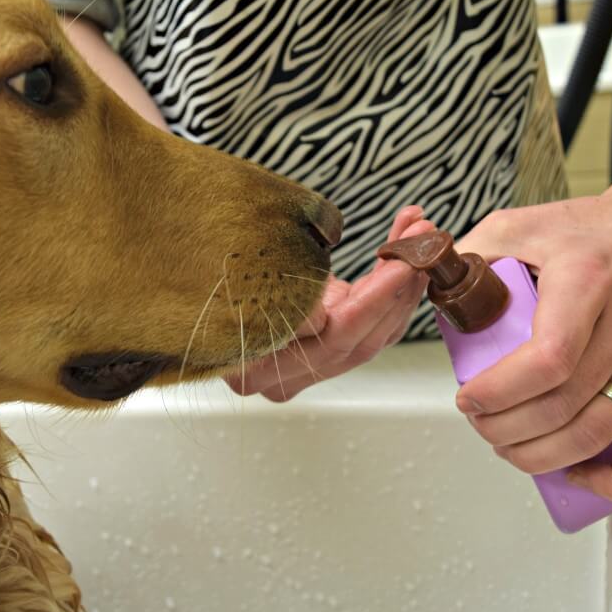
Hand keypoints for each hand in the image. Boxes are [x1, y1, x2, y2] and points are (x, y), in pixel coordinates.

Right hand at [225, 206, 432, 401]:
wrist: (188, 276)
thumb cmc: (205, 277)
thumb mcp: (240, 281)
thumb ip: (287, 306)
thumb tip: (322, 320)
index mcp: (258, 367)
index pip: (335, 337)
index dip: (375, 299)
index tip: (403, 261)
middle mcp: (287, 377)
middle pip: (363, 338)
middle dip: (400, 285)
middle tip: (422, 240)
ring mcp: (309, 365)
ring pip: (374, 333)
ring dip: (403, 282)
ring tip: (418, 235)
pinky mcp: (323, 347)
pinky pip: (368, 324)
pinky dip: (390, 287)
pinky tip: (403, 248)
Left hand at [456, 151, 611, 500]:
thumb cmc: (593, 228)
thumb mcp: (520, 224)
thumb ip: (470, 253)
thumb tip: (427, 280)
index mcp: (585, 284)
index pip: (547, 360)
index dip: (499, 393)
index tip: (467, 399)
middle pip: (564, 405)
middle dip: (506, 428)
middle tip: (479, 421)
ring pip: (600, 432)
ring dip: (543, 454)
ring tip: (508, 443)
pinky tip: (579, 471)